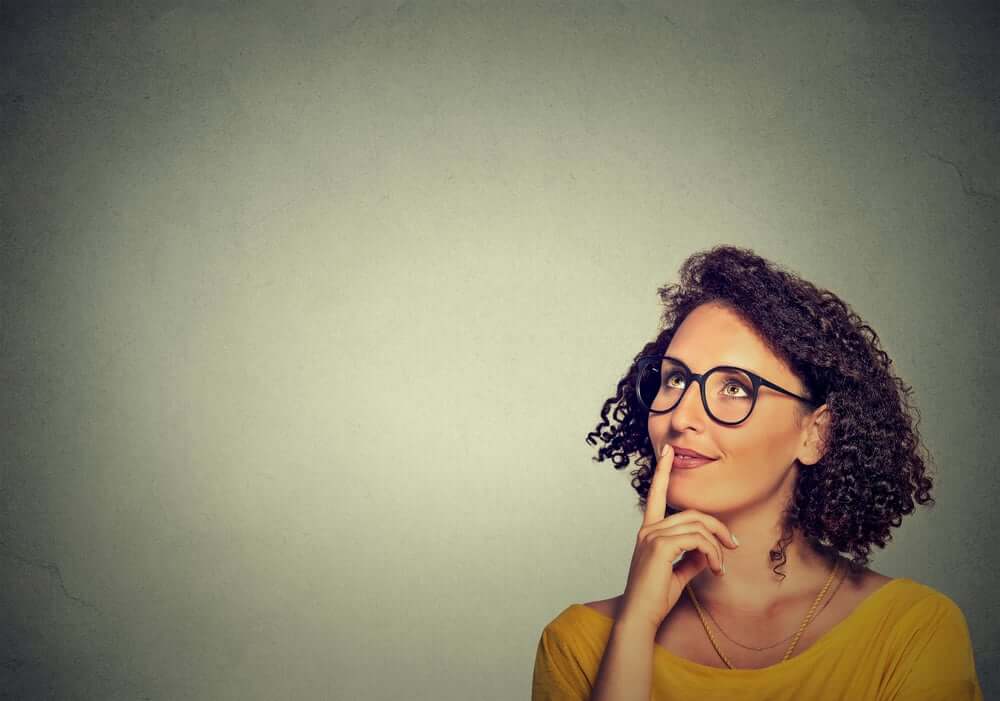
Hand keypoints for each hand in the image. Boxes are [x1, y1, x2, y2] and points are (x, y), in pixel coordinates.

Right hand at [618, 444, 739, 630]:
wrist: (641, 616)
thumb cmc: (656, 598)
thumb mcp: (678, 572)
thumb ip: (692, 557)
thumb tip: (709, 552)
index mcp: (649, 531)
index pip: (656, 494)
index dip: (662, 471)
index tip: (667, 451)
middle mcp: (648, 529)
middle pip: (693, 513)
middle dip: (718, 527)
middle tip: (733, 546)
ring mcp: (652, 536)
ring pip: (697, 526)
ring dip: (717, 545)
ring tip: (720, 566)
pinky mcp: (661, 547)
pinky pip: (697, 540)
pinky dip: (712, 553)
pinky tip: (714, 569)